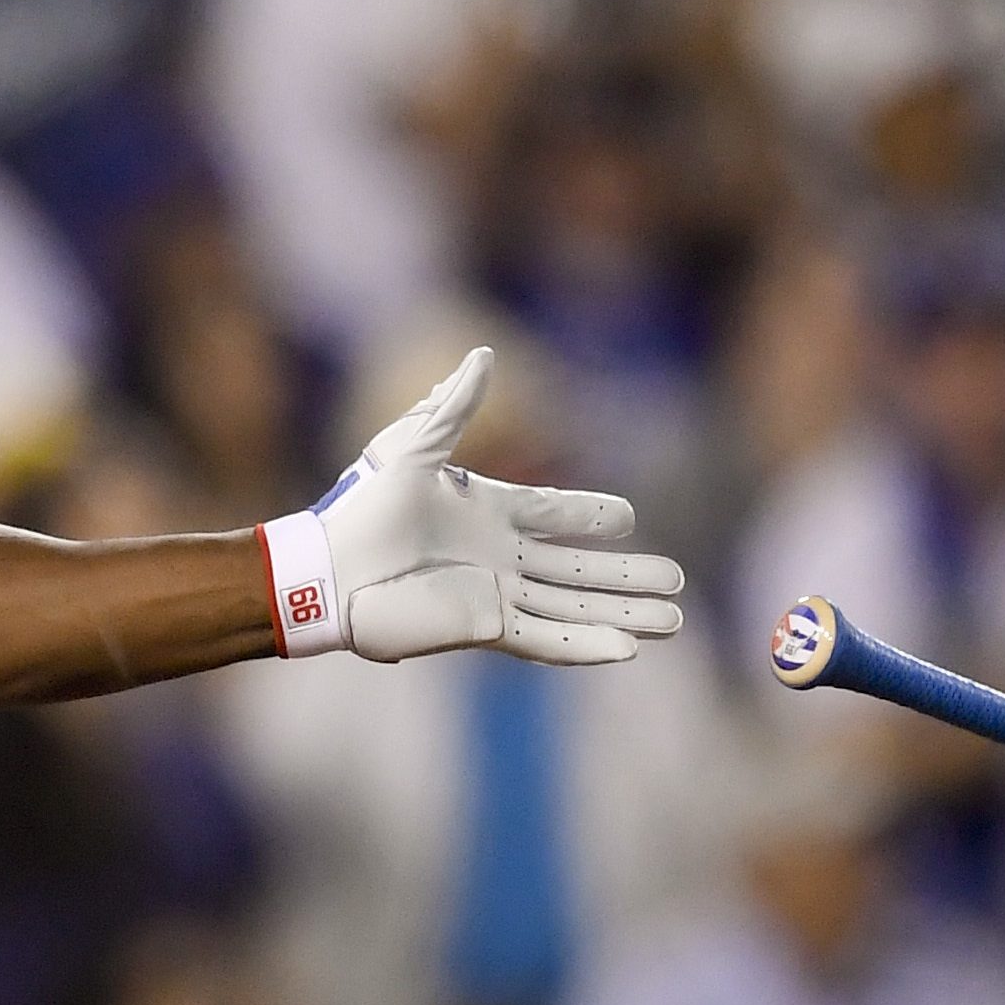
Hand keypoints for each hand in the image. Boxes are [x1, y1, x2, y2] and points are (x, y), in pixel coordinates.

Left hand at [272, 348, 683, 663]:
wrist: (328, 568)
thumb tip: (484, 356)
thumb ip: (454, 406)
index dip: (590, 516)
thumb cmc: (361, 506)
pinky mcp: (484, 627)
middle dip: (627, 578)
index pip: (554, 515)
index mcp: (486, 512)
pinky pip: (546, 640)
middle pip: (579, 570)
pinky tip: (626, 648)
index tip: (628, 517)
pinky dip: (586, 646)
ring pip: (575, 609)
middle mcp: (498, 558)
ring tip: (672, 622)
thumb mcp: (413, 447)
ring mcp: (495, 594)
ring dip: (623, 615)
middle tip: (677, 583)